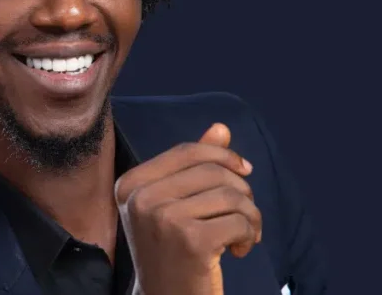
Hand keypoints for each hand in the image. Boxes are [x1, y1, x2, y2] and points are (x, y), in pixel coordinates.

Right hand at [115, 123, 261, 294]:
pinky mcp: (191, 241)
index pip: (187, 151)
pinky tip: (239, 251)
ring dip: (250, 216)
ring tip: (244, 235)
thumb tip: (220, 128)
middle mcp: (141, 199)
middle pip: (213, 172)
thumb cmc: (172, 253)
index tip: (245, 172)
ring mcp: (164, 219)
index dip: (223, 155)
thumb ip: (194, 166)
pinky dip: (249, 235)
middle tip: (244, 217)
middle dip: (241, 192)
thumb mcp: (174, 206)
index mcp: (132, 185)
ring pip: (231, 195)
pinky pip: (239, 221)